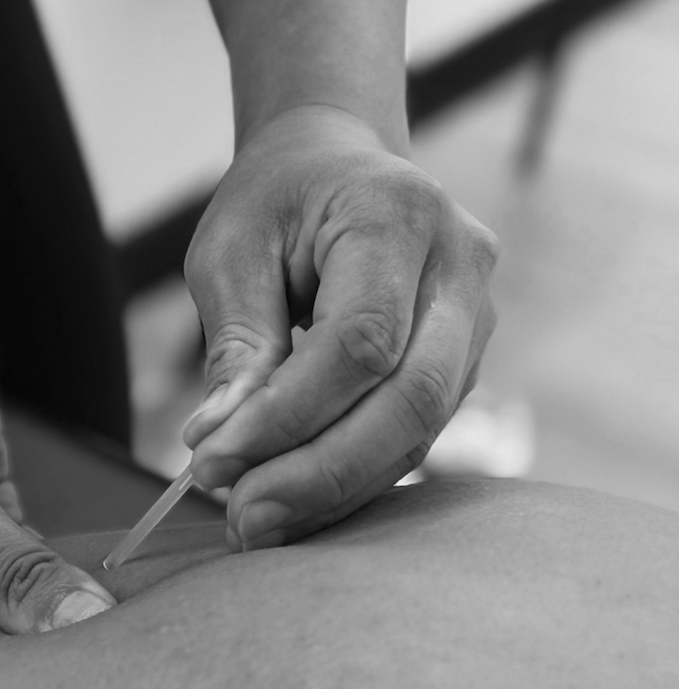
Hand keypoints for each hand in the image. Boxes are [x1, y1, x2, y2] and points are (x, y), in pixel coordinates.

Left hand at [182, 105, 498, 548]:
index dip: (289, 413)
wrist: (337, 165)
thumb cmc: (277, 200)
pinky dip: (350, 479)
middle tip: (240, 519)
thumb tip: (218, 439)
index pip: (361, 340)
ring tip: (252, 523)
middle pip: (411, 399)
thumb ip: (236, 341)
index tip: (211, 460)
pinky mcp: (463, 365)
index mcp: (399, 215)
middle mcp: (460, 268)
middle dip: (320, 472)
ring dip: (333, 489)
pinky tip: (290, 507)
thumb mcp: (232, 249)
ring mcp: (476, 320)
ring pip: (419, 431)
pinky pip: (414, 437)